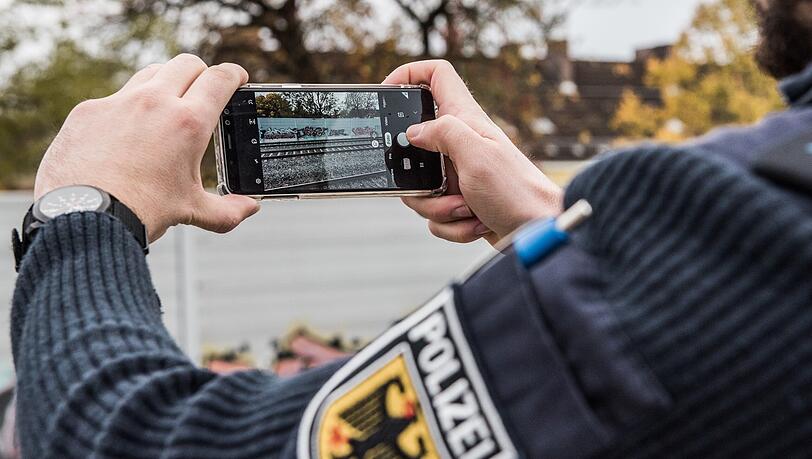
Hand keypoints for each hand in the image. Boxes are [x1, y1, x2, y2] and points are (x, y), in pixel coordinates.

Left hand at [34, 54, 259, 241]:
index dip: (234, 75)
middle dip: (201, 73)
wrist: (84, 217)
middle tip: (204, 90)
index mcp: (188, 123)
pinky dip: (128, 108)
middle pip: (187, 64)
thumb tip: (250, 208)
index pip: (220, 79)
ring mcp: (118, 102)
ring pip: (151, 73)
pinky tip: (127, 132)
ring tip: (167, 105)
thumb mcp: (191, 209)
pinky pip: (115, 98)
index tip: (237, 78)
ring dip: (166, 82)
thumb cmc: (141, 211)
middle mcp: (155, 102)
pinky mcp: (88, 110)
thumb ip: (227, 210)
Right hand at [383, 60, 561, 244]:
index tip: (387, 93)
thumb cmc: (516, 191)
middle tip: (438, 185)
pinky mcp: (460, 202)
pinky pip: (435, 216)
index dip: (410, 74)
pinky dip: (452, 225)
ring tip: (467, 207)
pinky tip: (476, 222)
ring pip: (420, 189)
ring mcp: (458, 174)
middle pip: (413, 148)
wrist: (538, 233)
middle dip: (416, 178)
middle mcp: (459, 144)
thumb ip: (443, 133)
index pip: (437, 76)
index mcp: (464, 122)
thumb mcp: (476, 156)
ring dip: (439, 207)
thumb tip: (413, 132)